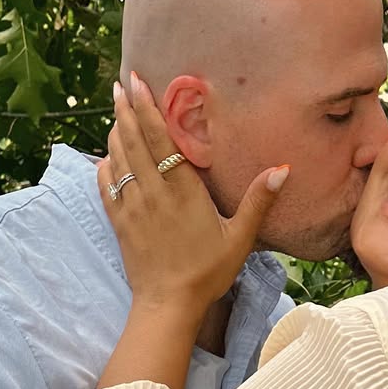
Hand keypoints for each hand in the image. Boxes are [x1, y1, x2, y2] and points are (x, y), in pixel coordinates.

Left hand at [99, 74, 288, 321]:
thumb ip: (258, 201)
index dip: (147, 108)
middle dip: (126, 109)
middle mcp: (153, 192)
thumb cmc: (208, 272)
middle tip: (121, 83)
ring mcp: (132, 207)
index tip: (137, 83)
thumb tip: (282, 170)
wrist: (169, 305)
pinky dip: (105, 166)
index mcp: (182, 190)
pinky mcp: (120, 223)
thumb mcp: (240, 238)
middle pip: (134, 141)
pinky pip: (107, 186)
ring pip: (118, 159)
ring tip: (116, 110)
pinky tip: (107, 156)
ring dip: (115, 132)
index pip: (160, 139)